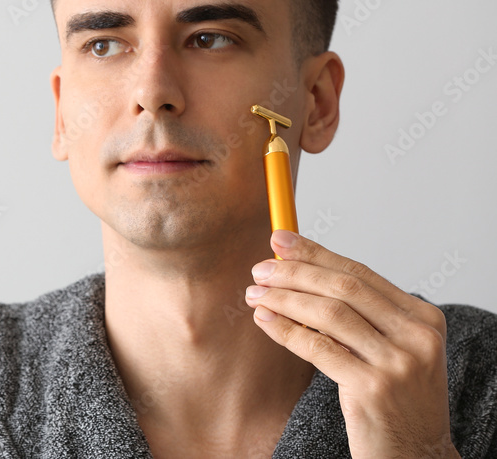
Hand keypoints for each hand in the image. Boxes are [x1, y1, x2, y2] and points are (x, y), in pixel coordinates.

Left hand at [244, 230, 460, 458]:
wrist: (417, 456)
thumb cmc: (397, 401)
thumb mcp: (394, 350)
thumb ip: (361, 314)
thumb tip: (300, 269)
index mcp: (424, 319)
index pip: (360, 273)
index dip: (316, 253)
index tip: (281, 240)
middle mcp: (417, 337)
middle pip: (344, 288)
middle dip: (295, 273)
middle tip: (260, 269)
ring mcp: (398, 363)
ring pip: (329, 314)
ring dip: (285, 299)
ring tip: (255, 295)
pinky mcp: (374, 388)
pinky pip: (318, 348)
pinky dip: (286, 330)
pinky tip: (265, 320)